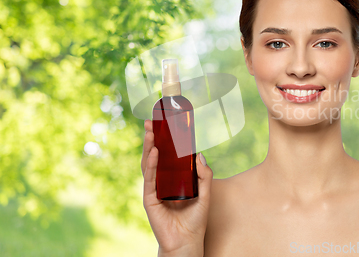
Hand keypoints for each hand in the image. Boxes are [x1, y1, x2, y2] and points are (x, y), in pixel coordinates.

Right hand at [142, 119, 212, 255]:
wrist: (187, 241)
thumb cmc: (195, 219)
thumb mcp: (205, 194)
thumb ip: (204, 176)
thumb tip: (199, 155)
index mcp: (173, 178)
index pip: (168, 155)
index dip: (165, 140)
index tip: (165, 124)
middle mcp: (162, 181)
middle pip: (156, 156)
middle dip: (153, 138)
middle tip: (152, 121)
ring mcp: (155, 189)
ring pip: (150, 164)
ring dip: (150, 147)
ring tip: (151, 132)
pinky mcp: (150, 199)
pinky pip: (150, 179)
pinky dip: (152, 164)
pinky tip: (155, 153)